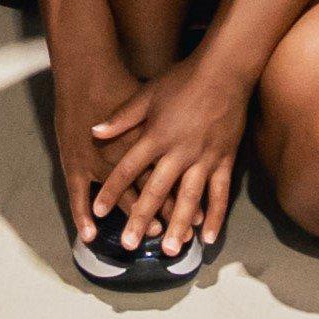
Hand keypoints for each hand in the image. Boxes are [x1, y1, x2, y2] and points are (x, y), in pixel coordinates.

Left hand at [87, 52, 248, 261]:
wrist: (224, 69)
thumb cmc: (183, 80)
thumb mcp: (147, 94)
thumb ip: (122, 117)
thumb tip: (94, 132)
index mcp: (156, 136)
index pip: (128, 168)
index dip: (111, 190)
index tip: (97, 212)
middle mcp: (179, 151)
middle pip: (156, 190)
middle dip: (141, 218)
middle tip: (129, 244)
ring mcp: (204, 157)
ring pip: (189, 197)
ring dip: (178, 225)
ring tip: (168, 249)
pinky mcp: (224, 159)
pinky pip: (220, 193)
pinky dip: (215, 216)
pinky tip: (207, 238)